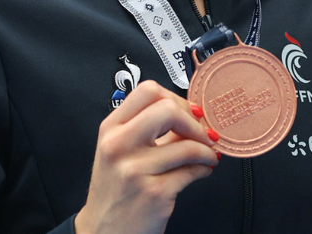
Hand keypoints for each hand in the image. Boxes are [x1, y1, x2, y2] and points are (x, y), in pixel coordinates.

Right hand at [74, 80, 219, 233]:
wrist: (104, 232)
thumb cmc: (117, 190)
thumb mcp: (121, 152)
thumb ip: (149, 130)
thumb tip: (191, 112)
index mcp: (111, 129)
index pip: (147, 91)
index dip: (176, 98)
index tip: (190, 112)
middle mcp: (118, 146)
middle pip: (167, 109)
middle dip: (194, 121)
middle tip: (202, 134)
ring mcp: (135, 170)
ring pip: (187, 144)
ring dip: (207, 149)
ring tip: (208, 155)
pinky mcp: (154, 193)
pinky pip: (193, 170)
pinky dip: (205, 167)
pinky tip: (202, 169)